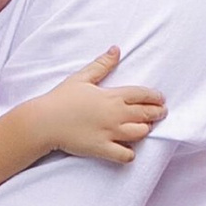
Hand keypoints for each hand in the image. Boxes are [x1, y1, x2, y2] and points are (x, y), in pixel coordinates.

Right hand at [31, 48, 167, 167]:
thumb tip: (116, 49)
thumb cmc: (61, 99)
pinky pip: (125, 155)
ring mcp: (110, 133)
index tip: (160, 99)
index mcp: (112, 95)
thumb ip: (102, 64)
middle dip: (157, 113)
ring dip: (145, 131)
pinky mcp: (102, 149)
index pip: (143, 94)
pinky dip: (130, 154)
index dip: (155, 97)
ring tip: (144, 128)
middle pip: (146, 114)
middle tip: (161, 113)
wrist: (44, 122)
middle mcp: (115, 114)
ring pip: (140, 133)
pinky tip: (128, 150)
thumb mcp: (82, 77)